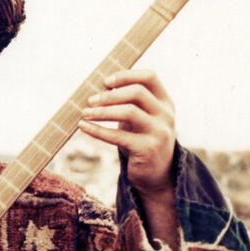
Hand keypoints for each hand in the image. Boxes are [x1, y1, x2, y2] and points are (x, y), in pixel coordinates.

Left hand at [79, 69, 175, 196]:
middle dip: (110, 95)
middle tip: (90, 101)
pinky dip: (97, 130)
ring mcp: (159, 132)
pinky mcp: (147, 149)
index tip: (106, 82)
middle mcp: (165, 115)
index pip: (150, 77)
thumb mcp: (141, 119)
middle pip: (137, 92)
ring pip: (129, 112)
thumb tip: (98, 89)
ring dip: (102, 111)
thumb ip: (129, 103)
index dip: (126, 75)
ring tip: (85, 113)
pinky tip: (83, 127)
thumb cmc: (141, 141)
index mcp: (165, 103)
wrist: (157, 175)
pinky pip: (118, 136)